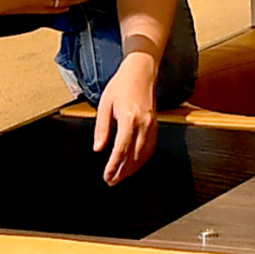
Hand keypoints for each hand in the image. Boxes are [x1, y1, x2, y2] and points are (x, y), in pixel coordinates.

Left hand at [93, 52, 157, 184]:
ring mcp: (152, 126)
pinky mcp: (156, 126)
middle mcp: (144, 124)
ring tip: (122, 177)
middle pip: (134, 156)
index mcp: (129, 119)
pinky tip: (134, 165)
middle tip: (112, 182)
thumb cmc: (121, 85)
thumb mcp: (104, 105)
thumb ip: (102, 128)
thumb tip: (98, 149)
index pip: (121, 150)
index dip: (113, 166)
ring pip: (144, 155)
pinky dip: (142, 160)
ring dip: (133, 169)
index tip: (106, 176)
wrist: (141, 71)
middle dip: (123, 172)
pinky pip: (150, 148)